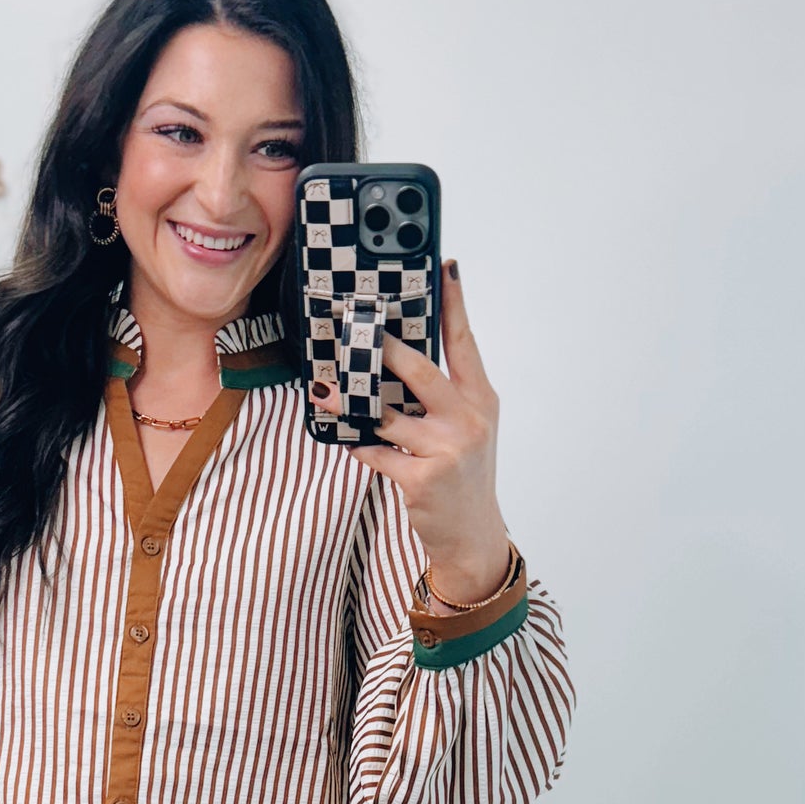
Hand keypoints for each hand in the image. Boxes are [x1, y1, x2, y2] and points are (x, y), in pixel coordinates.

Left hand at [312, 261, 511, 605]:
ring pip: (386, 414)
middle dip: (385, 347)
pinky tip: (343, 439)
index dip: (454, 304)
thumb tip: (397, 361)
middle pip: (420, 370)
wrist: (472, 535)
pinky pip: (376, 453)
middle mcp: (467, 419)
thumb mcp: (466, 429)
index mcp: (480, 399)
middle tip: (357, 322)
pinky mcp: (422, 478)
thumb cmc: (462, 476)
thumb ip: (442, 395)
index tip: (444, 268)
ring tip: (324, 388)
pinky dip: (357, 446)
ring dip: (349, 401)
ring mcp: (446, 449)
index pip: (465, 342)